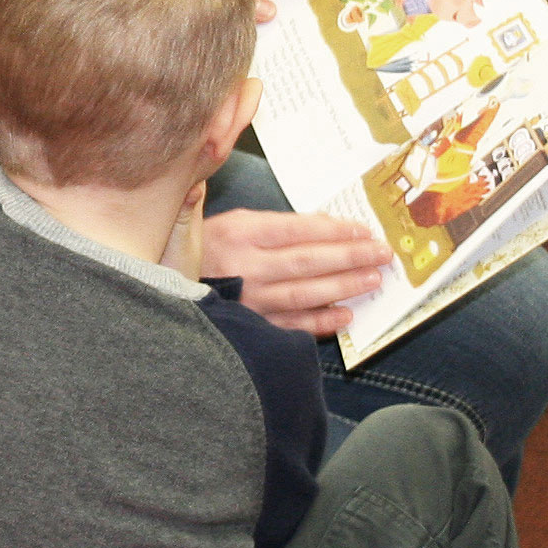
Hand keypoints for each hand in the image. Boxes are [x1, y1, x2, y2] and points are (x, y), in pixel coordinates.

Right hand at [200, 207, 391, 333]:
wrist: (164, 287)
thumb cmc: (206, 251)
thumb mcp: (230, 222)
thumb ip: (273, 221)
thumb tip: (324, 222)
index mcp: (239, 233)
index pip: (296, 229)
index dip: (334, 230)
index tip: (364, 230)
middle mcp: (244, 267)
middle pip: (306, 261)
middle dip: (350, 256)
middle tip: (382, 253)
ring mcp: (247, 300)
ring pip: (303, 293)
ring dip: (342, 286)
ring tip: (372, 279)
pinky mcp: (249, 326)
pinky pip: (290, 325)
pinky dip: (319, 322)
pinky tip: (345, 315)